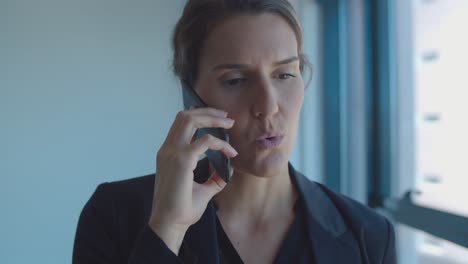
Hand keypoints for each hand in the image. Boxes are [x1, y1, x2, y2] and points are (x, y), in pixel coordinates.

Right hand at [149, 107, 236, 253]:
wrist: (170, 224)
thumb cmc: (182, 209)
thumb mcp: (203, 190)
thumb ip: (214, 178)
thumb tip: (228, 170)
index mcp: (168, 154)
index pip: (181, 124)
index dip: (201, 118)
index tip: (221, 124)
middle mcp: (168, 150)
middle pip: (185, 116)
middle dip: (208, 112)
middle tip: (226, 117)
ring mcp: (172, 153)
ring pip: (190, 120)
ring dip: (212, 119)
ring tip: (229, 123)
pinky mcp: (182, 161)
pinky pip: (205, 141)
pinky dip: (220, 144)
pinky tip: (230, 153)